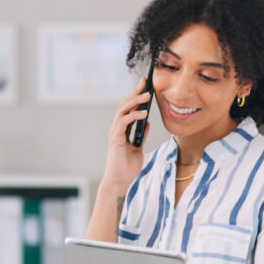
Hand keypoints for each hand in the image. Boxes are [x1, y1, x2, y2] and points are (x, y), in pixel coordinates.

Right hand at [101, 78, 152, 193]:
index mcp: (122, 129)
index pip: (128, 108)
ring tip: (147, 95)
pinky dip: (134, 116)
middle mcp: (117, 128)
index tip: (146, 85)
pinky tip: (144, 113)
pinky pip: (124, 122)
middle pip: (124, 105)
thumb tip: (147, 122)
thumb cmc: (127, 167)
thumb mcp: (138, 147)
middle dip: (135, 93)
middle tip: (146, 83)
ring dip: (135, 101)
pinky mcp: (115, 139)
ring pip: (123, 110)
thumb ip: (140, 134)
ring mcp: (115, 132)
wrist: (120, 181)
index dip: (136, 95)